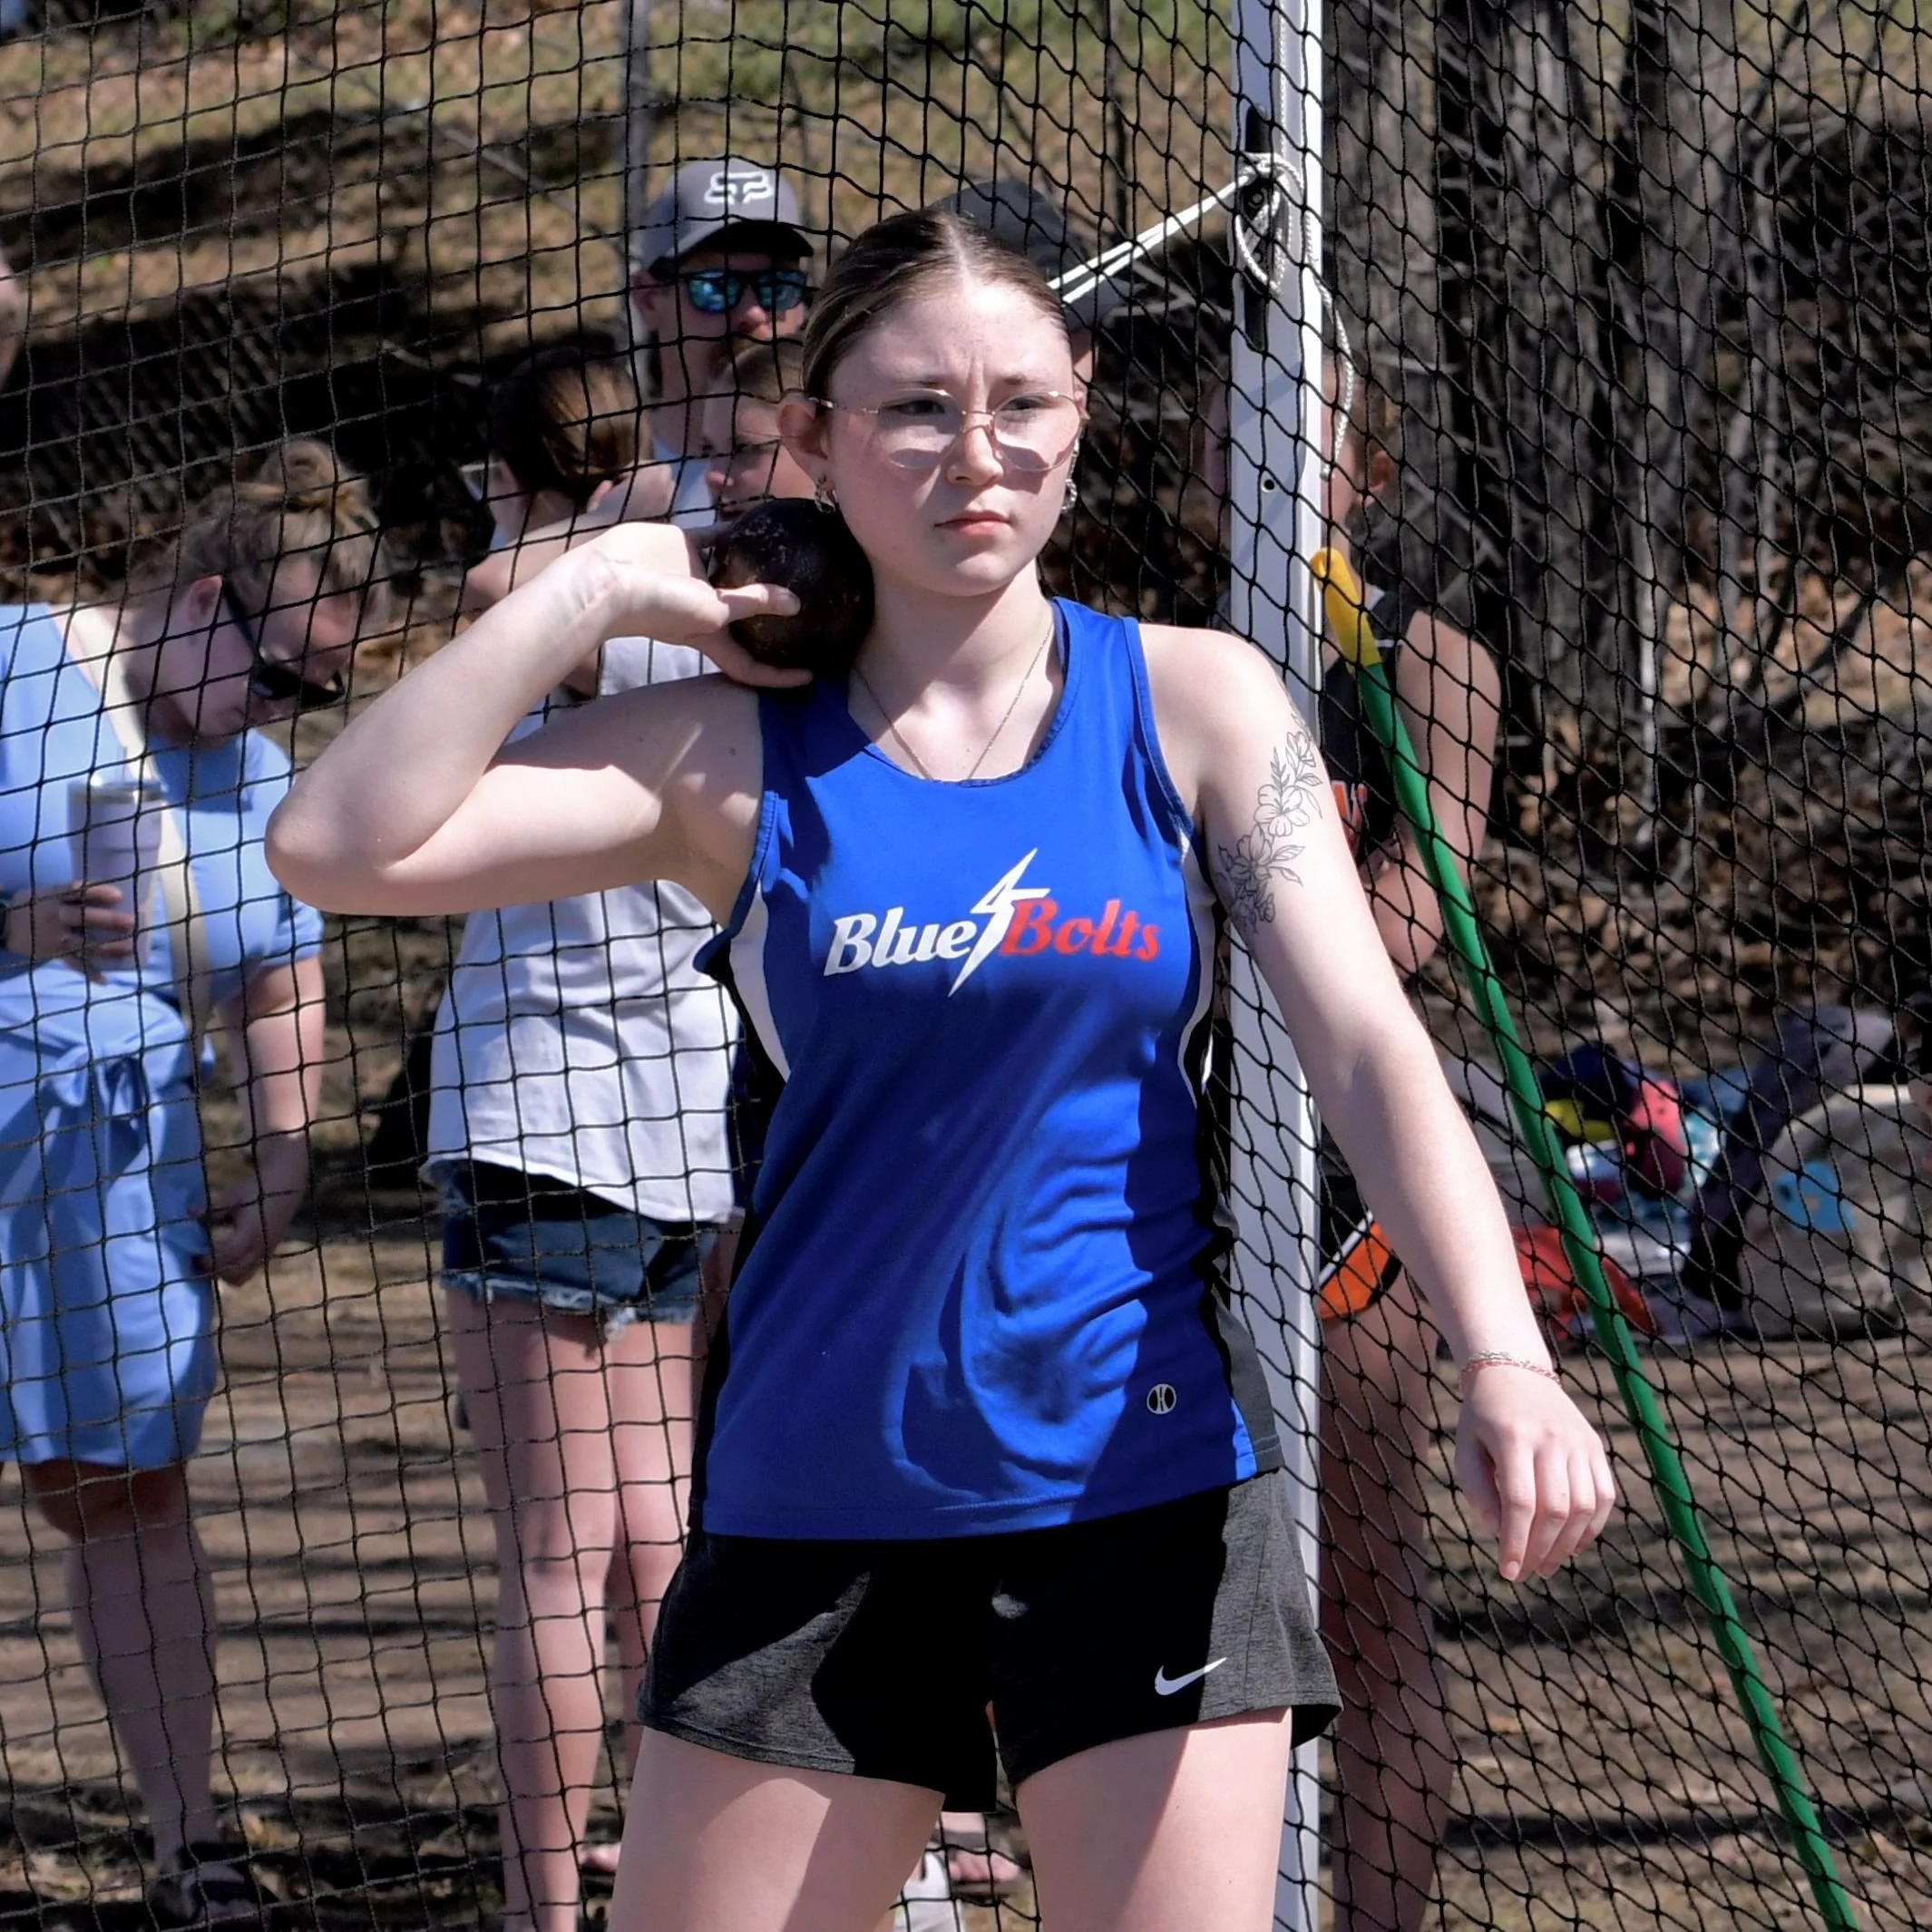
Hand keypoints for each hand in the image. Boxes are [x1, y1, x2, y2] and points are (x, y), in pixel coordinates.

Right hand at [2, 883, 137, 977]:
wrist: (4, 925)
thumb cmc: (35, 904)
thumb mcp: (48, 892)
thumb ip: (72, 893)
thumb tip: (112, 892)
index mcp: (56, 898)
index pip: (77, 892)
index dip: (98, 893)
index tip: (118, 896)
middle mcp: (57, 917)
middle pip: (83, 917)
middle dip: (107, 920)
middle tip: (131, 922)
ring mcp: (56, 937)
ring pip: (84, 943)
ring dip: (108, 948)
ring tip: (129, 949)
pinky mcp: (55, 953)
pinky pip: (74, 964)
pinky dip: (89, 973)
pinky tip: (105, 980)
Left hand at [200, 1133, 309, 1283]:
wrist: (286, 1184)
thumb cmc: (257, 1188)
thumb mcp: (233, 1196)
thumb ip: (212, 1209)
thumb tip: (188, 1214)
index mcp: (250, 1233)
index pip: (228, 1256)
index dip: (211, 1261)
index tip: (196, 1257)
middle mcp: (260, 1246)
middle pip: (236, 1273)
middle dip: (217, 1272)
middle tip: (201, 1262)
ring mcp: (267, 1250)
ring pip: (245, 1275)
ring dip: (228, 1274)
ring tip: (214, 1262)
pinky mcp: (269, 1251)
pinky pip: (252, 1269)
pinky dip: (237, 1269)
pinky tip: (228, 1257)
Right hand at [582, 522, 803, 687]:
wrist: (610, 576)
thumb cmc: (658, 607)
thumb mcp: (711, 611)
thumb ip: (752, 603)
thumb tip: (795, 603)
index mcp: (712, 636)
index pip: (750, 667)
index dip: (779, 677)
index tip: (812, 677)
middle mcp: (707, 608)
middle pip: (748, 617)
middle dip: (775, 615)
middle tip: (813, 604)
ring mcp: (697, 576)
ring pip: (738, 572)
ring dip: (761, 564)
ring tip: (795, 554)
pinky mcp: (687, 546)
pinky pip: (721, 536)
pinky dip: (739, 529)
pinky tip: (762, 518)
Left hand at [1454, 1365, 1616, 1581]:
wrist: (1514, 1372)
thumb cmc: (1483, 1419)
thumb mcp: (1466, 1450)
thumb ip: (1479, 1493)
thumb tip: (1502, 1535)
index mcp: (1513, 1436)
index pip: (1519, 1501)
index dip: (1515, 1542)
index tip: (1508, 1572)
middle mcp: (1551, 1437)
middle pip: (1555, 1508)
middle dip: (1541, 1550)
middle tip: (1526, 1573)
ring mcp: (1578, 1441)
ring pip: (1584, 1507)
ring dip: (1567, 1545)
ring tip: (1546, 1564)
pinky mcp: (1595, 1447)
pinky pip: (1604, 1496)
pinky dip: (1592, 1527)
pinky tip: (1572, 1544)